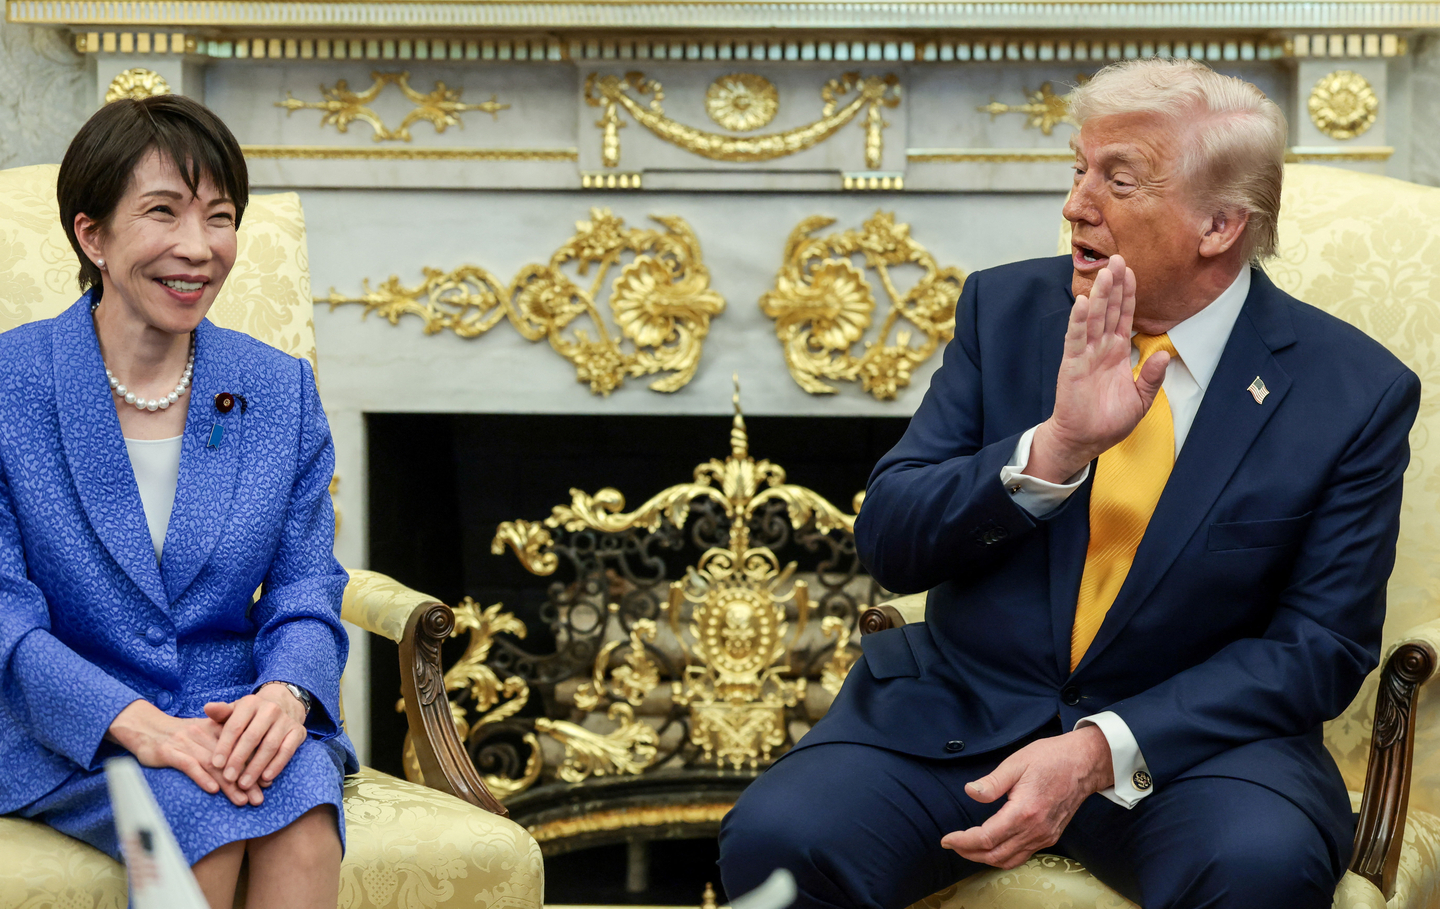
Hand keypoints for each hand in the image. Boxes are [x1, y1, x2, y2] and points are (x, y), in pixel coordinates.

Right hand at [106, 700, 263, 806]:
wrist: (144, 727)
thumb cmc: (177, 736)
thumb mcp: (202, 733)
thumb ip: (222, 746)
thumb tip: (246, 768)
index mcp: (214, 729)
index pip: (239, 748)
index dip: (254, 767)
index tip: (267, 784)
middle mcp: (203, 735)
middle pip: (229, 759)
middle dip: (246, 781)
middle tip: (258, 798)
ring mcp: (186, 743)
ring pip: (213, 764)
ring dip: (228, 785)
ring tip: (242, 800)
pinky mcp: (169, 752)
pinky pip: (188, 765)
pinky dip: (201, 777)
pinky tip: (213, 790)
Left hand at [205, 685, 307, 793]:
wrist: (283, 706)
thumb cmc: (249, 717)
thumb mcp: (234, 712)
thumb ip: (221, 713)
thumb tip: (208, 708)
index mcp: (250, 703)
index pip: (235, 726)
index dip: (224, 746)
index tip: (215, 764)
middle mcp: (270, 709)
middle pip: (252, 737)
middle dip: (239, 759)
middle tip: (228, 778)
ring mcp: (286, 720)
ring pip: (270, 746)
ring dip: (256, 767)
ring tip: (243, 784)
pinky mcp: (298, 731)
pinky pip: (287, 751)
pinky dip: (277, 766)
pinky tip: (265, 779)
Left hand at [940, 726, 1112, 869]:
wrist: (1085, 763)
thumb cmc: (1051, 758)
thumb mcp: (1017, 762)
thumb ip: (992, 782)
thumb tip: (970, 792)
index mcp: (1024, 811)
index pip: (986, 838)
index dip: (963, 841)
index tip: (946, 839)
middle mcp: (1036, 830)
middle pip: (995, 855)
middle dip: (969, 853)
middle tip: (952, 844)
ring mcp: (1045, 836)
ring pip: (1009, 860)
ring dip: (985, 858)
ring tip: (967, 848)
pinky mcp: (1050, 836)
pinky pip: (1023, 856)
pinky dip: (1003, 857)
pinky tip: (992, 846)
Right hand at [1027, 255, 1168, 482]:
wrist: (1085, 440)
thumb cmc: (1109, 421)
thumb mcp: (1141, 399)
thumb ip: (1152, 376)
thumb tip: (1165, 353)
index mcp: (1117, 353)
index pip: (1124, 317)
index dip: (1128, 295)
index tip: (1131, 272)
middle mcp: (1101, 348)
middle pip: (1108, 310)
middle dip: (1114, 285)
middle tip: (1118, 259)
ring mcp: (1085, 354)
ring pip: (1093, 318)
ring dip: (1098, 295)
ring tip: (1105, 273)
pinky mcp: (1072, 364)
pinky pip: (1075, 339)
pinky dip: (1078, 321)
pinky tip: (1082, 303)